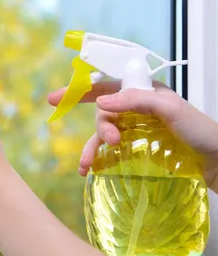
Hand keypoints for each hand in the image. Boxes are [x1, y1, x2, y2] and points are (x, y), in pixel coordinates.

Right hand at [48, 81, 217, 190]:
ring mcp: (136, 130)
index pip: (106, 84)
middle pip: (103, 112)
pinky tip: (89, 170)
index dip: (79, 90)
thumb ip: (135, 101)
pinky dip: (97, 159)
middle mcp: (136, 109)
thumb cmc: (200, 131)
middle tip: (111, 142)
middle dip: (101, 126)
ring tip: (87, 165)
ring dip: (92, 147)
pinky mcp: (137, 149)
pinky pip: (109, 152)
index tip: (54, 99)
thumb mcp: (170, 109)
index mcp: (143, 92)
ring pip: (103, 134)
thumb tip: (100, 103)